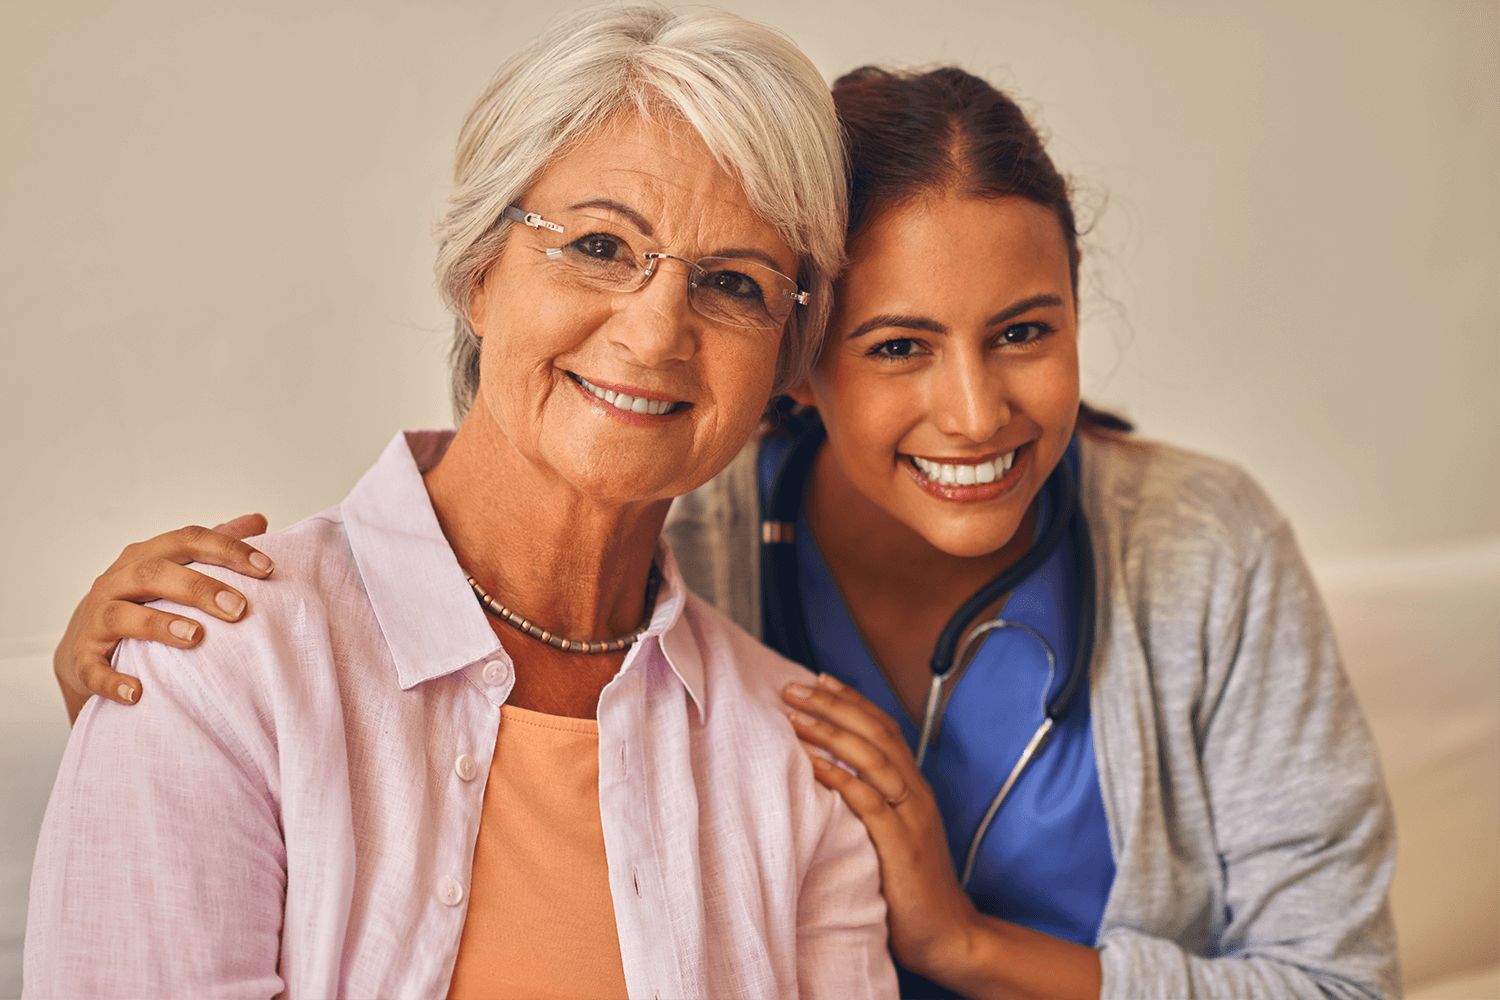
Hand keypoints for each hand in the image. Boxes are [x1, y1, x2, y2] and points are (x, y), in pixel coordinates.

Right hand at [55, 514, 272, 722]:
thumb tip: (258, 519)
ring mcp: (96, 618)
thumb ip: (215, 545)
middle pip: (154, 573)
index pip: (188, 540)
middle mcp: (117, 580)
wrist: (87, 639)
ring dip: (158, 625)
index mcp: (147, 555)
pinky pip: (93, 668)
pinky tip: (137, 692)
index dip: (228, 550)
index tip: (267, 569)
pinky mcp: (84, 656)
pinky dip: (112, 680)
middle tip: (238, 608)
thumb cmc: (146, 598)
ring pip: (121, 615)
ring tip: (196, 637)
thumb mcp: (177, 568)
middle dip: (198, 588)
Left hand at [783, 673, 978, 978]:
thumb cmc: (910, 885)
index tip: (818, 679)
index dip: (852, 700)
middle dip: (833, 705)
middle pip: (876, 733)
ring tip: (795, 716)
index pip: (884, 728)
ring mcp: (911, 817)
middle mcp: (916, 793)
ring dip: (831, 733)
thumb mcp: (893, 833)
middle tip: (793, 688)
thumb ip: (872, 801)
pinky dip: (841, 778)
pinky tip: (813, 764)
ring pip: (873, 759)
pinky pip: (869, 802)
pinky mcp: (901, 846)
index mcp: (914, 787)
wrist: (946, 933)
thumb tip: (830, 773)